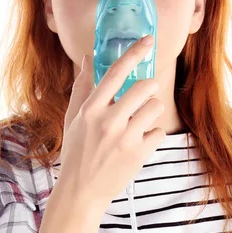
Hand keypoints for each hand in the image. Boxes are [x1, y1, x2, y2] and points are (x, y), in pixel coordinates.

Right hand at [58, 36, 165, 211]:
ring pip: (156, 108)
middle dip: (149, 87)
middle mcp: (108, 121)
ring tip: (141, 120)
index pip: (115, 72)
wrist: (81, 192)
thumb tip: (86, 57)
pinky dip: (153, 136)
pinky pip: (159, 132)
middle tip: (144, 94)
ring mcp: (125, 139)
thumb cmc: (76, 151)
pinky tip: (140, 142)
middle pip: (144, 87)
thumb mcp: (73, 118)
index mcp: (90, 109)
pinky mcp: (139, 155)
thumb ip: (82, 86)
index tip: (149, 41)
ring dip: (153, 110)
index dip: (134, 53)